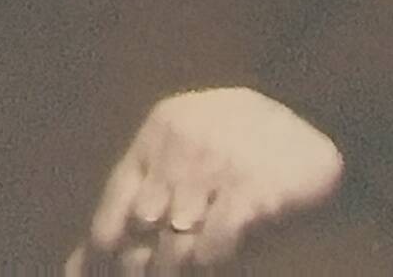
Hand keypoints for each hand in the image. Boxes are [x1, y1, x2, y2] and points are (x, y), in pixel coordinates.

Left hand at [73, 87, 343, 266]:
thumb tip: (77, 262)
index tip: (105, 272)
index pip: (116, 200)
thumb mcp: (187, 163)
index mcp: (158, 133)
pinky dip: (210, 263)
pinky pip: (217, 242)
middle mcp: (180, 144)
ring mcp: (215, 164)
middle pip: (142, 227)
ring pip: (177, 241)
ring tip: (178, 272)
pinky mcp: (252, 188)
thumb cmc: (239, 155)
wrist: (315, 130)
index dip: (105, 247)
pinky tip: (211, 266)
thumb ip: (140, 203)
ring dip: (174, 269)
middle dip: (139, 264)